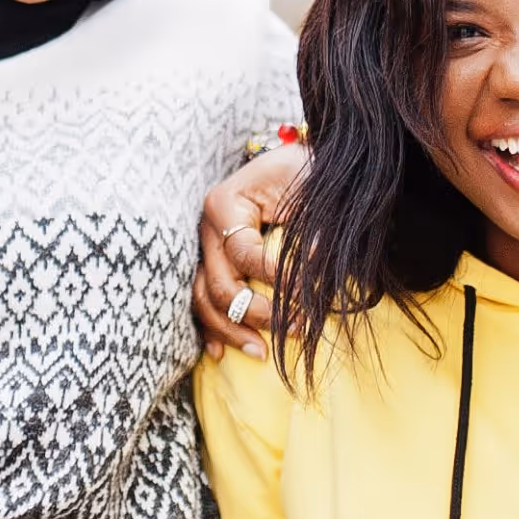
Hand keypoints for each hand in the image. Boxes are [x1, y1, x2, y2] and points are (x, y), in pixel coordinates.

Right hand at [195, 147, 303, 357]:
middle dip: (256, 313)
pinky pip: (202, 302)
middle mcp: (206, 228)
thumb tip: (316, 261)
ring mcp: (204, 248)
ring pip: (203, 300)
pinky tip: (222, 354)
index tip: (310, 293)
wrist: (299, 164)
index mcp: (225, 204)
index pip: (244, 255)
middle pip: (219, 285)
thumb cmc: (305, 171)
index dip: (276, 278)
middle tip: (295, 327)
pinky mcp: (211, 263)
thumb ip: (313, 224)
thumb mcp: (312, 187)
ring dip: (231, 330)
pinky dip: (212, 329)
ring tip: (262, 352)